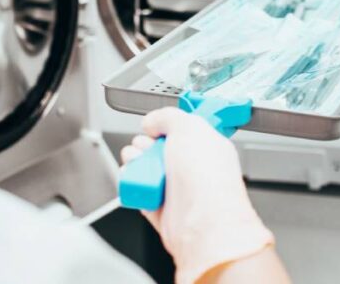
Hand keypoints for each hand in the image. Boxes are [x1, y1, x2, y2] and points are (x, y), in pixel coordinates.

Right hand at [121, 108, 275, 283]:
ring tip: (138, 163)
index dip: (165, 126)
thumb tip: (151, 122)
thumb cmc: (207, 178)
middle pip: (156, 148)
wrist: (203, 223)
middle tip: (146, 147)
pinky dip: (131, 184)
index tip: (156, 127)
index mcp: (205, 147)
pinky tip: (135, 180)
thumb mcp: (189, 126)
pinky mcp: (161, 209)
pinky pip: (138, 191)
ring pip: (144, 169)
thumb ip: (167, 116)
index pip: (181, 130)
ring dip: (135, 162)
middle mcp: (191, 168)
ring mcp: (176, 189)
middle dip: (144, 144)